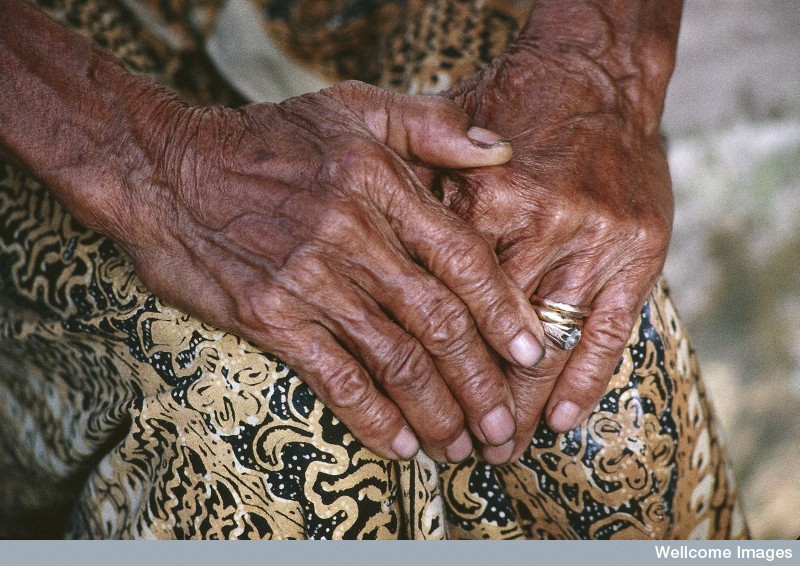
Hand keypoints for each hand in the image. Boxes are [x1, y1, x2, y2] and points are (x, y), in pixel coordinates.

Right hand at [101, 81, 545, 462]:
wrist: (166, 170)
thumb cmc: (266, 140)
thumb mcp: (353, 109)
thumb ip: (432, 129)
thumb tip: (500, 152)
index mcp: (380, 185)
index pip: (462, 258)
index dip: (504, 311)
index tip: (531, 354)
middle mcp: (351, 235)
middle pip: (438, 321)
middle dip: (480, 382)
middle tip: (504, 426)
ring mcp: (309, 280)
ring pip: (393, 357)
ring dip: (436, 411)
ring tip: (460, 446)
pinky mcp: (269, 317)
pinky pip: (333, 377)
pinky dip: (372, 416)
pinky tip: (397, 443)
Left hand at [442, 44, 673, 462]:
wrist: (596, 76)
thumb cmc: (512, 108)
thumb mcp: (447, 141)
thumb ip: (415, 199)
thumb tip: (379, 253)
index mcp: (483, 198)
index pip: (447, 300)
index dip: (428, 359)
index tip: (412, 401)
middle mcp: (539, 223)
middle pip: (493, 332)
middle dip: (472, 398)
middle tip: (456, 447)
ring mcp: (593, 241)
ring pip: (548, 343)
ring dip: (522, 405)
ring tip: (502, 449)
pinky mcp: (638, 251)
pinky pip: (610, 331)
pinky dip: (585, 380)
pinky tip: (559, 421)